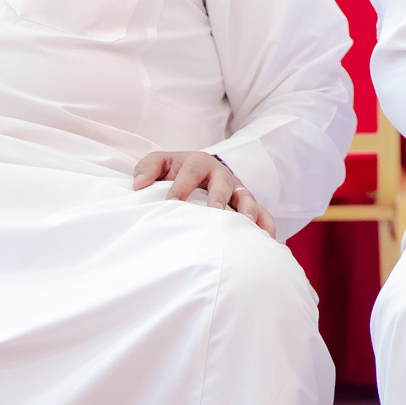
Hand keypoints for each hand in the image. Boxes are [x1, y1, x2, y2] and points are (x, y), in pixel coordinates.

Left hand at [134, 151, 273, 234]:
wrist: (197, 171)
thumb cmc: (174, 171)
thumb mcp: (158, 163)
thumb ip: (147, 169)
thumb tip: (139, 186)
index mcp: (198, 162)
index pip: (190, 172)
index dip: (181, 187)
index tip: (171, 205)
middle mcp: (221, 174)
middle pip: (223, 183)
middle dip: (219, 198)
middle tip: (215, 212)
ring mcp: (237, 189)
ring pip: (247, 197)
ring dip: (247, 211)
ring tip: (245, 225)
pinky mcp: (247, 204)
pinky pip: (263, 214)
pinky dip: (266, 226)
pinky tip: (266, 242)